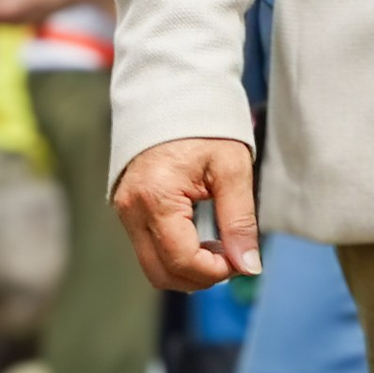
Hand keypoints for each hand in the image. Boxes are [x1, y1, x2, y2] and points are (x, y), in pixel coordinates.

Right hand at [112, 136, 260, 290]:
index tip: (241, 261)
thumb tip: (248, 266)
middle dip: (200, 277)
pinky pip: (149, 250)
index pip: (182, 260)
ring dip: (188, 269)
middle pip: (161, 274)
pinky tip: (201, 239)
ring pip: (153, 267)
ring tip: (218, 247)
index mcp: (156, 198)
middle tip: (231, 258)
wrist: (172, 95)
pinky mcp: (128, 211)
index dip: (215, 272)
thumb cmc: (204, 127)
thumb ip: (240, 221)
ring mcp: (125, 212)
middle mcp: (132, 210)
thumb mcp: (232, 170)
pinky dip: (176, 256)